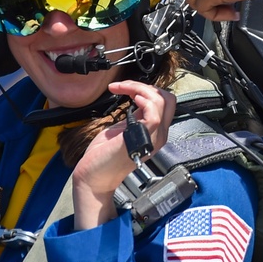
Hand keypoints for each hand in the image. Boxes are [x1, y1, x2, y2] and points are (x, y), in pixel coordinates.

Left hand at [71, 80, 176, 229]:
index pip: (166, 104)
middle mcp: (159, 135)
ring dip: (140, 88)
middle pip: (168, 99)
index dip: (149, 90)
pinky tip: (130, 98)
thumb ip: (136, 117)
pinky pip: (154, 113)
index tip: (128, 89)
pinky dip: (143, 99)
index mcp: (155, 133)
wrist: (94, 176)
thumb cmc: (104, 156)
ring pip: (162, 101)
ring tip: (123, 88)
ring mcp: (153, 137)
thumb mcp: (124, 129)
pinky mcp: (143, 137)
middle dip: (146, 86)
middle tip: (125, 86)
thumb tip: (139, 99)